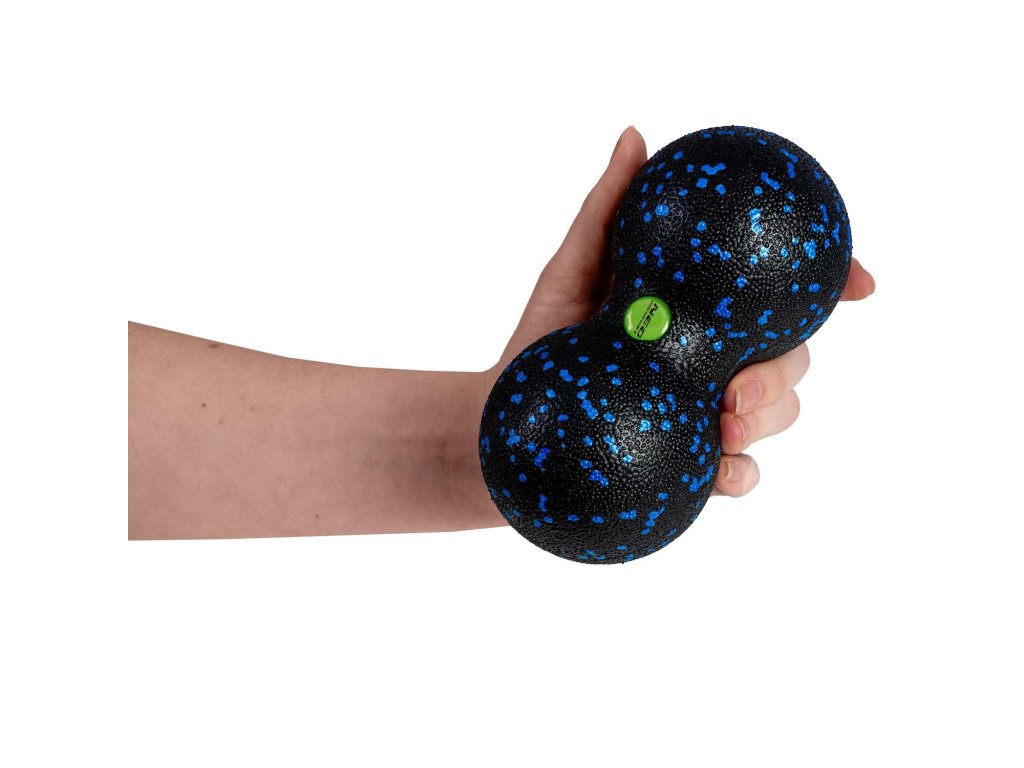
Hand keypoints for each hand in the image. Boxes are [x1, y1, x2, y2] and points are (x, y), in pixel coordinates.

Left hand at [484, 126, 874, 498]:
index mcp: (704, 311)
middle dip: (789, 367)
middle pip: (791, 356)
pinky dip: (741, 474)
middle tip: (742, 384)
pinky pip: (737, 475)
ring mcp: (707, 414)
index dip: (832, 285)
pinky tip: (722, 471)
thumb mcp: (572, 269)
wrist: (504, 420)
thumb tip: (635, 136)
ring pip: (776, 414)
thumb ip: (608, 211)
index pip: (780, 297)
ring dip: (769, 419)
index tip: (859, 284)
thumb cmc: (541, 340)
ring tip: (727, 424)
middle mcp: (716, 361)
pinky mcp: (690, 466)